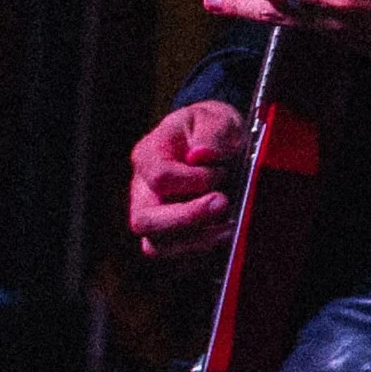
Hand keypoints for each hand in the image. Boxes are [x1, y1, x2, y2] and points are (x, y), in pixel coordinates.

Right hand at [128, 100, 245, 257]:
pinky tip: (224, 232)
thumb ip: (212, 134)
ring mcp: (151, 213)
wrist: (211, 140)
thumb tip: (201, 156)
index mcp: (149, 154)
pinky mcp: (166, 232)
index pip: (160, 178)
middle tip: (223, 204)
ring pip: (155, 245)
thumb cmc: (210, 129)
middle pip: (144, 220)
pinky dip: (199, 248)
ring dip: (195, 240)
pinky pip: (173, 252)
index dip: (195, 180)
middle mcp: (142, 188)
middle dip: (187, 218)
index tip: (221, 171)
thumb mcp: (216, 119)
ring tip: (228, 225)